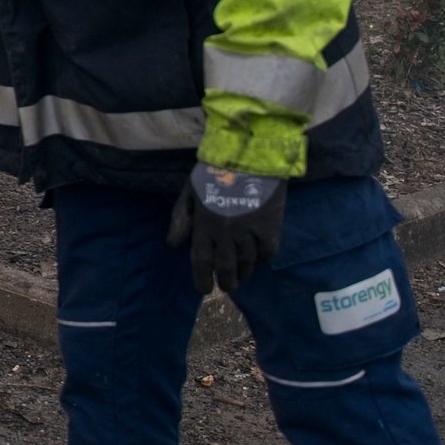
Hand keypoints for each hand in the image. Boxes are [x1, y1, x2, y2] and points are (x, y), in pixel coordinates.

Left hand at [167, 161, 284, 293]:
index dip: (201, 279)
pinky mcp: (271, 228)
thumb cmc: (214, 171)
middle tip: (226, 287)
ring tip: (240, 277)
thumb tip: (173, 246)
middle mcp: (227, 233)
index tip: (203, 289)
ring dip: (243, 273)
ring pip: (247, 263)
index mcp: (204, 225)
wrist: (250, 155)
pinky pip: (267, 253)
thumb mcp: (189, 192)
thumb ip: (181, 219)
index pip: (201, 261)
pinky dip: (262, 259)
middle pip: (226, 268)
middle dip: (225, 282)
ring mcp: (250, 232)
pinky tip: (257, 260)